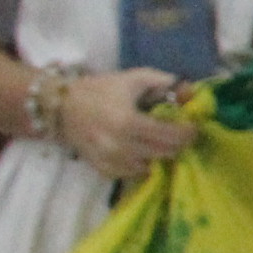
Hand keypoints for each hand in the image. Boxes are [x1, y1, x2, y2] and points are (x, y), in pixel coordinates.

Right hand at [59, 68, 192, 181]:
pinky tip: (141, 152)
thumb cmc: (99, 89)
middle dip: (177, 144)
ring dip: (159, 155)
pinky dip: (141, 166)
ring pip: (150, 166)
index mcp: (129, 122)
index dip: (188, 132)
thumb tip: (190, 91)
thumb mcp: (133, 78)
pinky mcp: (101, 169)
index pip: (172, 136)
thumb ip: (164, 83)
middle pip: (164, 153)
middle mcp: (120, 146)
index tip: (192, 126)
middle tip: (180, 134)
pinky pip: (131, 174)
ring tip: (159, 142)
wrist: (59, 106)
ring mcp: (109, 160)